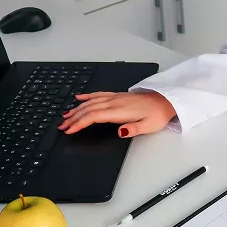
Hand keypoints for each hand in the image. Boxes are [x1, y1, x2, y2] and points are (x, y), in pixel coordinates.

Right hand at [58, 91, 175, 136]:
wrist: (165, 101)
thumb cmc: (157, 115)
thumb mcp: (148, 126)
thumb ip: (133, 129)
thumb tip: (120, 131)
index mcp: (120, 111)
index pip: (94, 116)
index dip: (80, 123)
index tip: (70, 130)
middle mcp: (115, 102)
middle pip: (88, 109)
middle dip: (73, 118)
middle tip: (62, 126)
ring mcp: (115, 97)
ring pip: (91, 102)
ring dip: (76, 109)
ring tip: (65, 116)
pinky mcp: (118, 96)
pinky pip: (98, 94)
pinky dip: (87, 96)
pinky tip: (79, 98)